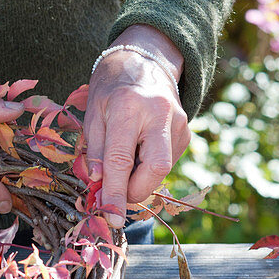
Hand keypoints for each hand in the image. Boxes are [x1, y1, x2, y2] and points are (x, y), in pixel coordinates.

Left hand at [83, 25, 190, 227]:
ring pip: (163, 169)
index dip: (115, 193)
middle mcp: (159, 114)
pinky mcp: (186, 131)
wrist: (143, 61)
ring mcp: (178, 122)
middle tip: (117, 194)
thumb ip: (95, 151)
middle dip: (136, 191)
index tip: (110, 217)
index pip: (121, 160)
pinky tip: (139, 152)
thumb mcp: (92, 115)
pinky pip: (167, 161)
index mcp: (128, 108)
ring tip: (124, 165)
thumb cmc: (110, 90)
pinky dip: (149, 167)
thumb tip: (98, 186)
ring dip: (140, 179)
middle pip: (156, 168)